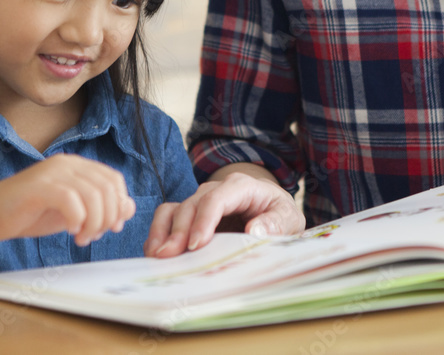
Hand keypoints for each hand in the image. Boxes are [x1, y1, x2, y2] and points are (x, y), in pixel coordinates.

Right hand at [0, 154, 135, 246]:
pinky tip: (71, 231)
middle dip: (108, 216)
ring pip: (93, 194)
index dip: (119, 204)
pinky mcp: (39, 187)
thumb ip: (98, 208)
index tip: (112, 227)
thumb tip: (129, 207)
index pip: (113, 179)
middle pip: (107, 187)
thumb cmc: (28, 214)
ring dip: (94, 222)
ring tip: (82, 237)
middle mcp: (66, 164)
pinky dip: (77, 219)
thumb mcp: (71, 212)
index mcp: (76, 166)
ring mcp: (52, 173)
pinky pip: (71, 200)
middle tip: (95, 236)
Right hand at [143, 169, 304, 257]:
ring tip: (156, 256)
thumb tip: (254, 231)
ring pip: (174, 209)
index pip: (216, 198)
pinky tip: (155, 253)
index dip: (203, 220)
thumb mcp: (289, 217)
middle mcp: (215, 190)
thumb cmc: (278, 212)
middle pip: (191, 205)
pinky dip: (159, 234)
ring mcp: (200, 201)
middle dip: (178, 231)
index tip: (195, 245)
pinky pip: (168, 218)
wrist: (270, 206)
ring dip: (162, 232)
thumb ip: (275, 223)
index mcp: (241, 186)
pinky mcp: (190, 214)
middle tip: (169, 257)